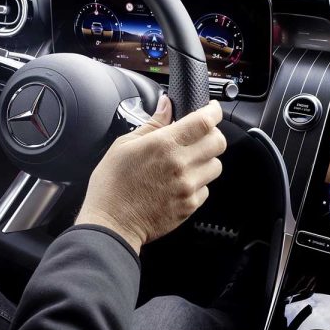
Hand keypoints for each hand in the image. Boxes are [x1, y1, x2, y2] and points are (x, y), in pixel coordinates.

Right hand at [76, 96, 226, 253]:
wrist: (111, 224)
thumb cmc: (112, 185)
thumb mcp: (124, 145)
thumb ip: (152, 124)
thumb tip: (166, 105)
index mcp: (164, 144)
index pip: (204, 121)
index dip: (213, 111)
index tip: (211, 109)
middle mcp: (181, 164)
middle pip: (218, 142)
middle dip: (212, 134)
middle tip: (200, 136)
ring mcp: (188, 187)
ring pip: (216, 165)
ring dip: (207, 159)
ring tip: (188, 161)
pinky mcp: (190, 205)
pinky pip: (207, 188)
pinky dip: (198, 183)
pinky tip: (180, 182)